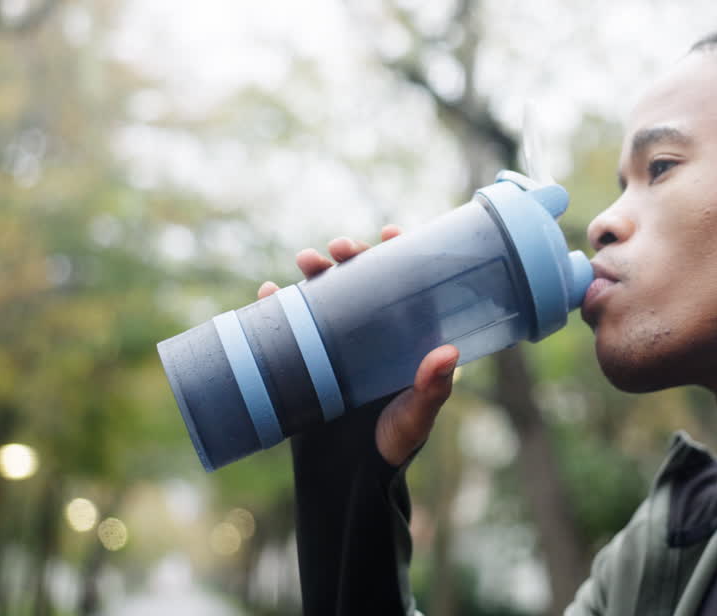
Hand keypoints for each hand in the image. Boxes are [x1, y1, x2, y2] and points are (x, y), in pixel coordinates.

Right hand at [257, 226, 458, 465]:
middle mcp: (371, 334)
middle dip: (350, 257)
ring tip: (304, 262)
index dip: (401, 254)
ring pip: (324, 294)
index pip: (407, 286)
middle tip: (338, 250)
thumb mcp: (416, 419)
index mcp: (404, 338)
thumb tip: (449, 352)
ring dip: (313, 271)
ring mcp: (336, 344)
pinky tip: (266, 294)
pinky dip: (275, 306)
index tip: (393, 233)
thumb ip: (431, 390)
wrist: (347, 482)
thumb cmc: (392, 448)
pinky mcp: (305, 361)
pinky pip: (288, 326)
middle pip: (362, 280)